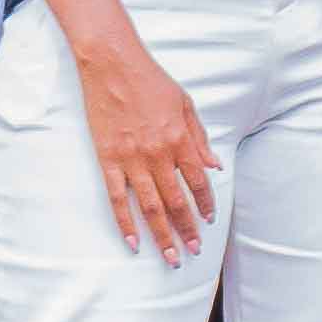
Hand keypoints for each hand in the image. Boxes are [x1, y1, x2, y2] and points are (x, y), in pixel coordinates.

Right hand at [78, 26, 217, 262]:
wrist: (112, 64)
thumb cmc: (151, 81)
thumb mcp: (185, 104)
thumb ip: (199, 138)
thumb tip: (213, 166)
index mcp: (180, 140)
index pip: (198, 182)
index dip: (205, 204)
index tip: (209, 220)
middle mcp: (158, 154)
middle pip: (176, 201)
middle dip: (187, 229)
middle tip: (194, 251)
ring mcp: (131, 159)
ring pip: (150, 206)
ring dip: (162, 234)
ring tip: (171, 257)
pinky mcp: (108, 159)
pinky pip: (118, 198)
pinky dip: (126, 222)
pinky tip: (133, 242)